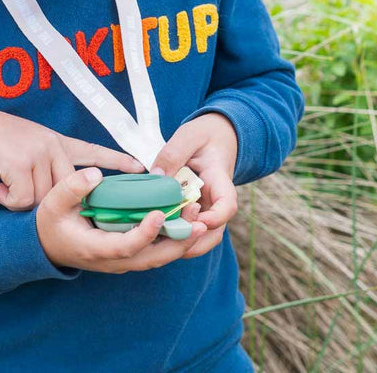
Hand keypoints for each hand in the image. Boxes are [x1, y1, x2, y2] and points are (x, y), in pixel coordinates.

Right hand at [0, 88, 144, 209]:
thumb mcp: (22, 143)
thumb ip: (41, 161)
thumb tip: (50, 191)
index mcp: (54, 140)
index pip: (91, 149)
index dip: (115, 160)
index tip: (141, 167)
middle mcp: (51, 145)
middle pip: (65, 190)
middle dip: (48, 202)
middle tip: (22, 195)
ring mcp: (38, 154)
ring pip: (43, 200)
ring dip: (19, 200)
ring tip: (3, 183)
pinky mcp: (21, 164)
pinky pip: (24, 201)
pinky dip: (7, 200)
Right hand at [37, 169, 207, 272]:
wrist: (47, 245)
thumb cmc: (51, 222)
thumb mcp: (53, 201)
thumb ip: (73, 187)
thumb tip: (96, 174)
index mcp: (95, 248)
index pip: (126, 247)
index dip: (145, 233)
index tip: (160, 214)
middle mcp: (113, 261)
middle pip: (153, 258)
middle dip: (179, 240)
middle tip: (199, 218)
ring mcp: (123, 261)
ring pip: (159, 257)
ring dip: (182, 240)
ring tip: (201, 218)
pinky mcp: (129, 255)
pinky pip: (156, 252)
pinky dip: (175, 240)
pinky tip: (188, 222)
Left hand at [151, 113, 239, 258]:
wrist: (216, 136)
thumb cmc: (204, 135)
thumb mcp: (189, 136)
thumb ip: (173, 154)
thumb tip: (156, 177)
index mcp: (220, 181)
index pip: (227, 207)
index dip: (214, 219)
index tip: (196, 221)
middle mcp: (215, 201)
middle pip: (213, 233)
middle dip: (193, 242)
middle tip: (166, 239)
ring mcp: (204, 208)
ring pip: (199, 236)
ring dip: (179, 242)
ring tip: (153, 239)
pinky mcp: (191, 210)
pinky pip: (184, 228)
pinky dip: (170, 234)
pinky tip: (149, 231)